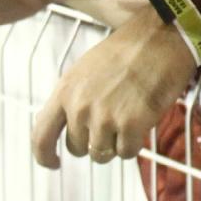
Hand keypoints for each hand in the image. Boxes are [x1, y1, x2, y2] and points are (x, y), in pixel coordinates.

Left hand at [31, 11, 197, 167]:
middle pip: (78, 148)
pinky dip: (135, 142)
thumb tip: (66, 126)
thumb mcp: (84, 70)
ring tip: (128, 116)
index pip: (41, 136)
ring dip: (115, 143)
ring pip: (102, 154)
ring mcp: (104, 118)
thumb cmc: (126, 50)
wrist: (159, 38)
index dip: (44, 156)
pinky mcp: (130, 125)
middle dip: (93, 141)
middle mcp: (79, 107)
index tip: (54, 163)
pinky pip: (127, 153)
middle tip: (112, 120)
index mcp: (64, 90)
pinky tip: (142, 120)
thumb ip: (72, 98)